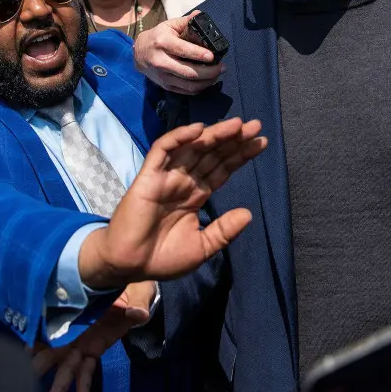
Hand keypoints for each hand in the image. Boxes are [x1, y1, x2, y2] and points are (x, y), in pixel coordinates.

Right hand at [33, 281, 155, 391]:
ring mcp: (83, 343)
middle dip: (42, 363)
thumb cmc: (132, 287)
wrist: (139, 291)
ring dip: (59, 387)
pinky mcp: (94, 351)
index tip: (28, 348)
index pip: (56, 324)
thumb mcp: (136, 291)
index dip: (42, 336)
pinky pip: (86, 371)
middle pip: (55, 349)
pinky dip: (83, 388)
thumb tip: (138, 314)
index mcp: (79, 311)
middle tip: (32, 376)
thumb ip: (137, 303)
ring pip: (67, 367)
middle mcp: (75, 330)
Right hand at [78, 118, 266, 289]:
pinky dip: (179, 138)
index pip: (222, 169)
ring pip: (193, 148)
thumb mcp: (201, 247)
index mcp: (196, 195)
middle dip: (233, 140)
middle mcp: (184, 182)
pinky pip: (163, 151)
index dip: (240, 155)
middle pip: (212, 154)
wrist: (129, 266)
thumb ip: (223, 230)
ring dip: (213, 134)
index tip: (261, 142)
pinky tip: (198, 130)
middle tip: (256, 126)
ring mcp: (166, 177)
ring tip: (237, 125)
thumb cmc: (162, 258)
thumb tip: (249, 213)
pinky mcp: (148, 177)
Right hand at [134, 12, 223, 94]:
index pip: (183, 50)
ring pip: (189, 85)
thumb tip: (201, 16)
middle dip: (209, 72)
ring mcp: (163, 76)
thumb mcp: (169, 25)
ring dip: (207, 82)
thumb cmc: (157, 37)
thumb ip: (186, 21)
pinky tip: (207, 81)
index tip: (213, 56)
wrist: (138, 54)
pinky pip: (186, 91)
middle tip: (222, 67)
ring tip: (217, 74)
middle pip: (189, 72)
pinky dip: (200, 88)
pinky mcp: (166, 86)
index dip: (199, 55)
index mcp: (162, 43)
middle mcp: (161, 61)